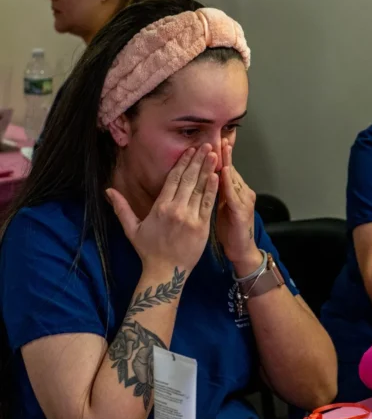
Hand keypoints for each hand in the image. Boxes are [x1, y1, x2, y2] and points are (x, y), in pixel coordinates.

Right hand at [106, 144, 218, 273]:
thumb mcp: (131, 229)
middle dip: (198, 161)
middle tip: (206, 145)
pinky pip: (208, 204)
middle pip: (188, 180)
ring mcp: (190, 218)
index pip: (173, 179)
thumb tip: (108, 190)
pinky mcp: (202, 227)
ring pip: (200, 189)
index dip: (182, 163)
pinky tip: (217, 175)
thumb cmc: (148, 250)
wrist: (166, 273)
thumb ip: (121, 208)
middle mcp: (176, 209)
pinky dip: (212, 189)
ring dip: (208, 170)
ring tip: (214, 154)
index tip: (190, 150)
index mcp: (160, 207)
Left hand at [216, 140, 261, 274]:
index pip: (224, 169)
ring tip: (221, 147)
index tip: (211, 141)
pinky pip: (233, 195)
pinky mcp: (241, 212)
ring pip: (233, 178)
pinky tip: (224, 172)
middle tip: (219, 136)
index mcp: (233, 191)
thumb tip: (200, 178)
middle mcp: (241, 192)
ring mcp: (243, 201)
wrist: (241, 250)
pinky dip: (229, 183)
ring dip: (228, 162)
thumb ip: (213, 192)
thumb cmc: (229, 230)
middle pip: (230, 169)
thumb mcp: (219, 208)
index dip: (218, 155)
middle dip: (224, 153)